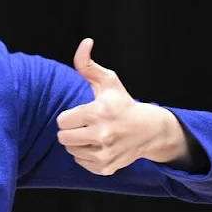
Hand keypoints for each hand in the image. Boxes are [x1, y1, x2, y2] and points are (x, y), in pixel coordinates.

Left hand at [56, 38, 156, 175]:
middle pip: (63, 138)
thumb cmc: (122, 103)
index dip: (68, 116)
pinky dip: (85, 155)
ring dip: (77, 142)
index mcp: (99, 112)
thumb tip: (85, 42)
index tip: (81, 113)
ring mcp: (105, 154)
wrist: (149, 131)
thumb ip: (87, 63)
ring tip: (92, 134)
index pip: (62, 121)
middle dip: (70, 130)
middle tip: (83, 125)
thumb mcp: (107, 81)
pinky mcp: (106, 168)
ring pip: (71, 150)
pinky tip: (98, 145)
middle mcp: (102, 135)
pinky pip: (80, 162)